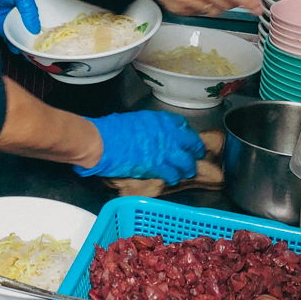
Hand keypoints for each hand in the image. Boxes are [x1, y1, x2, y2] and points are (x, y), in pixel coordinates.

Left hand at [0, 0, 40, 51]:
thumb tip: (35, 28)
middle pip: (30, 29)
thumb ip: (29, 8)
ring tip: (30, 51)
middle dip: (35, 38)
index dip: (43, 26)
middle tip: (41, 47)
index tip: (48, 35)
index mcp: (27, 5)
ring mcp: (9, 22)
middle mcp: (20, 15)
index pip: (37, 17)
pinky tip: (17, 49)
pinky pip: (8, 39)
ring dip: (24, 43)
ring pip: (20, 36)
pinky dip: (12, 45)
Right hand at [73, 111, 205, 184]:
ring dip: (187, 168)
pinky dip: (173, 178)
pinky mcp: (157, 168)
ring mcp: (165, 152)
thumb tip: (153, 133)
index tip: (186, 139)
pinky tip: (172, 179)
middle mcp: (168, 135)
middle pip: (192, 144)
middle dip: (196, 151)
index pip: (183, 125)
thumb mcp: (136, 119)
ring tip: (186, 172)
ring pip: (186, 163)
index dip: (187, 134)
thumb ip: (150, 126)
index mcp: (161, 120)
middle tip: (196, 156)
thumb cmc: (113, 129)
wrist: (104, 143)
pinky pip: (172, 175)